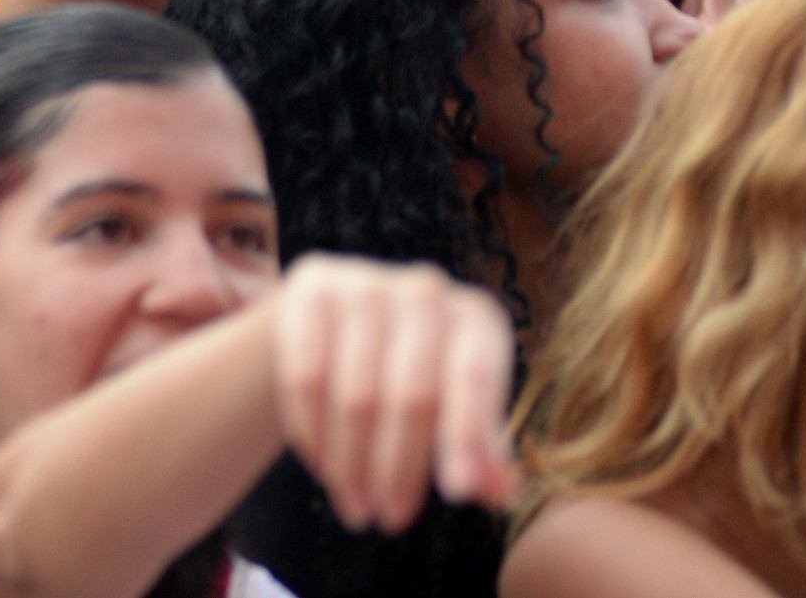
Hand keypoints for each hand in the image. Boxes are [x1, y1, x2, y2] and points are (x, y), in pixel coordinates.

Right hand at [271, 256, 516, 534]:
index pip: (474, 381)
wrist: (344, 316)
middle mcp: (424, 290)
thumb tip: (499, 494)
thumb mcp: (459, 405)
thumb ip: (481, 449)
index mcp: (476, 319)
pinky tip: (324, 469)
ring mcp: (363, 283)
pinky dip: (314, 434)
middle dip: (399, 469)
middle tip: (391, 521)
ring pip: (355, 395)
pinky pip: (306, 377)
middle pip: (411, 396)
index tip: (458, 495)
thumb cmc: (420, 373)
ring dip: (353, 465)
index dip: (465, 439)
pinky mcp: (310, 290)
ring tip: (358, 509)